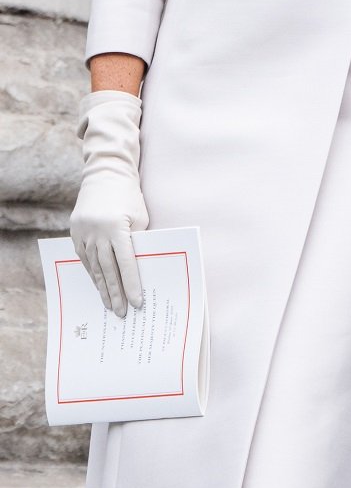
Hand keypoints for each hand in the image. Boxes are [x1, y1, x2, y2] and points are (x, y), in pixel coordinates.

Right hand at [69, 91, 147, 316]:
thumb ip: (137, 241)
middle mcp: (96, 232)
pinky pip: (84, 258)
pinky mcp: (75, 232)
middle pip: (107, 270)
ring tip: (110, 305)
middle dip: (115, 293)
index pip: (126, 263)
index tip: (137, 303)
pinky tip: (98, 285)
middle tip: (121, 313)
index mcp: (116, 228)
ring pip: (93, 267)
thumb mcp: (140, 217)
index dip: (132, 285)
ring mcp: (82, 233)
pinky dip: (92, 272)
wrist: (106, 174)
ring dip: (102, 287)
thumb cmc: (130, 196)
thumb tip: (138, 269)